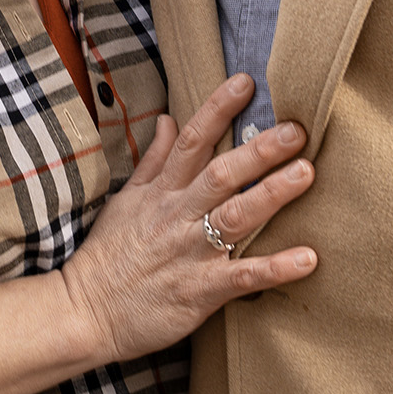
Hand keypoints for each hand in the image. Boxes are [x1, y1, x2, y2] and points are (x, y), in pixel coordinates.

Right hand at [59, 75, 317, 366]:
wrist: (84, 311)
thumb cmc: (108, 256)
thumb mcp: (126, 199)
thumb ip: (153, 160)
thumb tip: (169, 119)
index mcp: (162, 192)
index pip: (191, 140)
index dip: (218, 109)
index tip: (246, 82)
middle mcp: (178, 216)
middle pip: (222, 174)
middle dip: (260, 150)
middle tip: (296, 129)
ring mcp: (190, 253)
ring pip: (236, 216)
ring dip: (272, 195)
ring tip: (306, 173)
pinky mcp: (200, 292)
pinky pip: (242, 277)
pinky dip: (275, 268)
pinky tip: (308, 258)